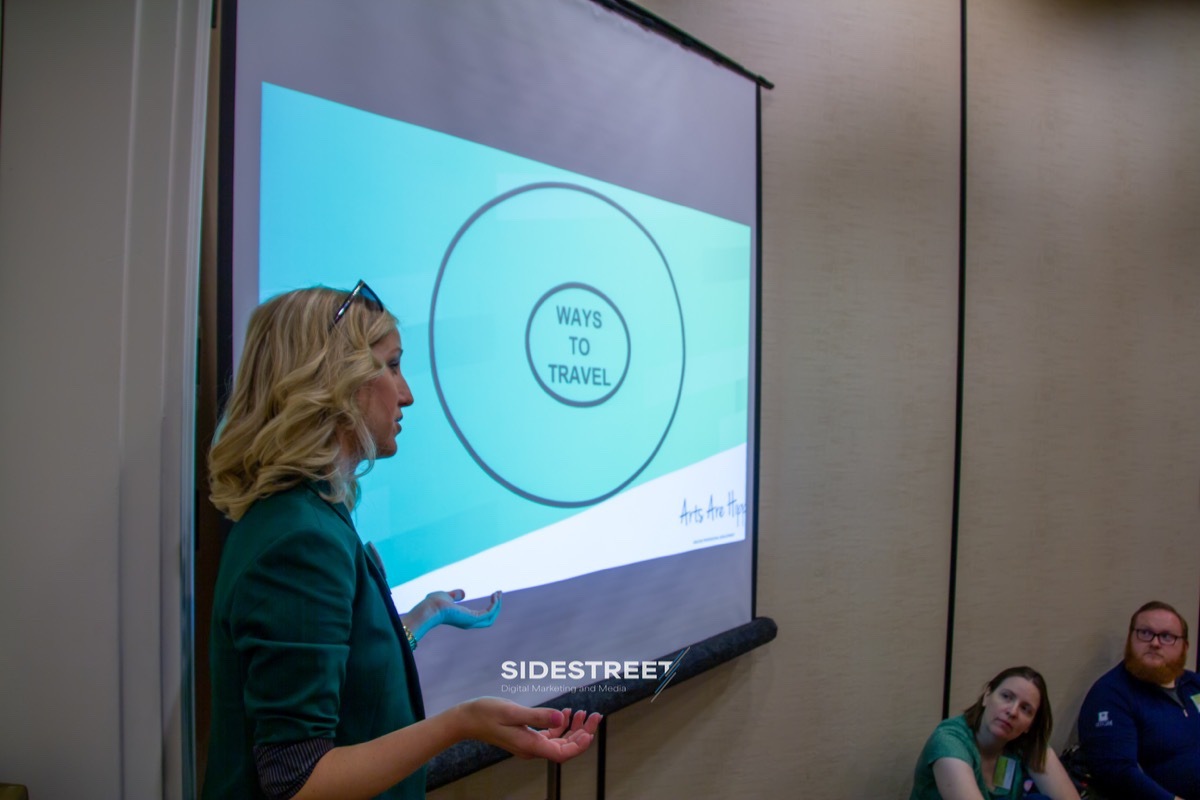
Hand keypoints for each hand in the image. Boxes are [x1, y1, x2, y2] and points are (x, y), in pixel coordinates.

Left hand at [404, 589, 501, 641]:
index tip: (493, 595)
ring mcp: (471, 622)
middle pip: (489, 619)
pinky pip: (489, 613)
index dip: (489, 607)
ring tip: (498, 593)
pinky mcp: (473, 618)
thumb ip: (455, 595)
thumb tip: (464, 593)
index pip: (481, 616)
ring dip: (497, 605)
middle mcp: (469, 623)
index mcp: (463, 619)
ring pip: (491, 617)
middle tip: (499, 594)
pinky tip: (494, 596)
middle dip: (496, 607)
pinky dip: (494, 605)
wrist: (429, 609)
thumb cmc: (433, 604)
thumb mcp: (446, 597)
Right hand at [457, 698, 601, 762]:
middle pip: (565, 747)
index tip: (591, 728)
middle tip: (595, 715)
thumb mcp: (513, 712)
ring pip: (559, 741)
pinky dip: (560, 725)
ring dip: (573, 729)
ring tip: (582, 712)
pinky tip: (564, 713)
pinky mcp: (526, 737)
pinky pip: (549, 736)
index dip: (581, 744)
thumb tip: (559, 717)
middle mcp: (532, 748)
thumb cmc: (486, 713)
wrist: (467, 719)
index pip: (563, 753)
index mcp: (530, 746)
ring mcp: (529, 744)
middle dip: (583, 733)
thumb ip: (537, 716)